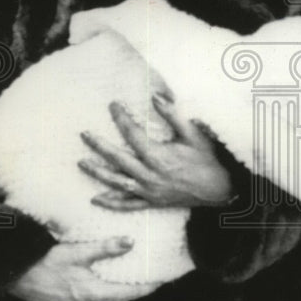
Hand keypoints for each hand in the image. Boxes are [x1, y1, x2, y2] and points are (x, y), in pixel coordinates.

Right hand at [8, 237, 157, 300]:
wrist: (16, 276)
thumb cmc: (46, 262)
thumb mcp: (77, 251)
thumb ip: (105, 248)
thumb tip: (130, 242)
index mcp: (90, 292)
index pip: (127, 294)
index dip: (144, 288)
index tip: (157, 282)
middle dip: (128, 297)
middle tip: (136, 283)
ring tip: (116, 288)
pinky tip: (93, 296)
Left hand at [79, 93, 235, 210]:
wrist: (219, 189)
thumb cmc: (207, 159)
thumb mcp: (193, 134)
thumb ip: (173, 115)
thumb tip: (156, 96)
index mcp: (159, 156)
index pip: (132, 134)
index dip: (120, 118)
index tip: (112, 105)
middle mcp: (149, 175)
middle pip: (118, 159)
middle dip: (99, 146)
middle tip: (84, 135)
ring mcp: (149, 191)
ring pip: (117, 182)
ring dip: (98, 173)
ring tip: (82, 163)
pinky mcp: (151, 202)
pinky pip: (128, 204)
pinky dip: (112, 202)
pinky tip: (96, 199)